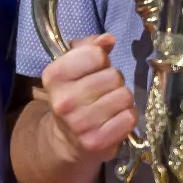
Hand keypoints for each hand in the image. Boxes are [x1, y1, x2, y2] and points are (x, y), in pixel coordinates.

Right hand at [38, 33, 135, 164]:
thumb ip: (90, 46)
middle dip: (113, 81)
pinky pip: (129, 118)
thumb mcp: (72, 66)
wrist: (67, 139)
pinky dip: (126, 117)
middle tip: (103, 91)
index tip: (94, 70)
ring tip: (109, 105)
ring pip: (124, 96)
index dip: (101, 60)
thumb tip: (109, 40)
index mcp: (54, 76)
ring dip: (122, 99)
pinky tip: (114, 120)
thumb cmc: (74, 94)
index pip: (95, 54)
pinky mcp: (96, 142)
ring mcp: (80, 124)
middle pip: (114, 76)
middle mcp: (64, 101)